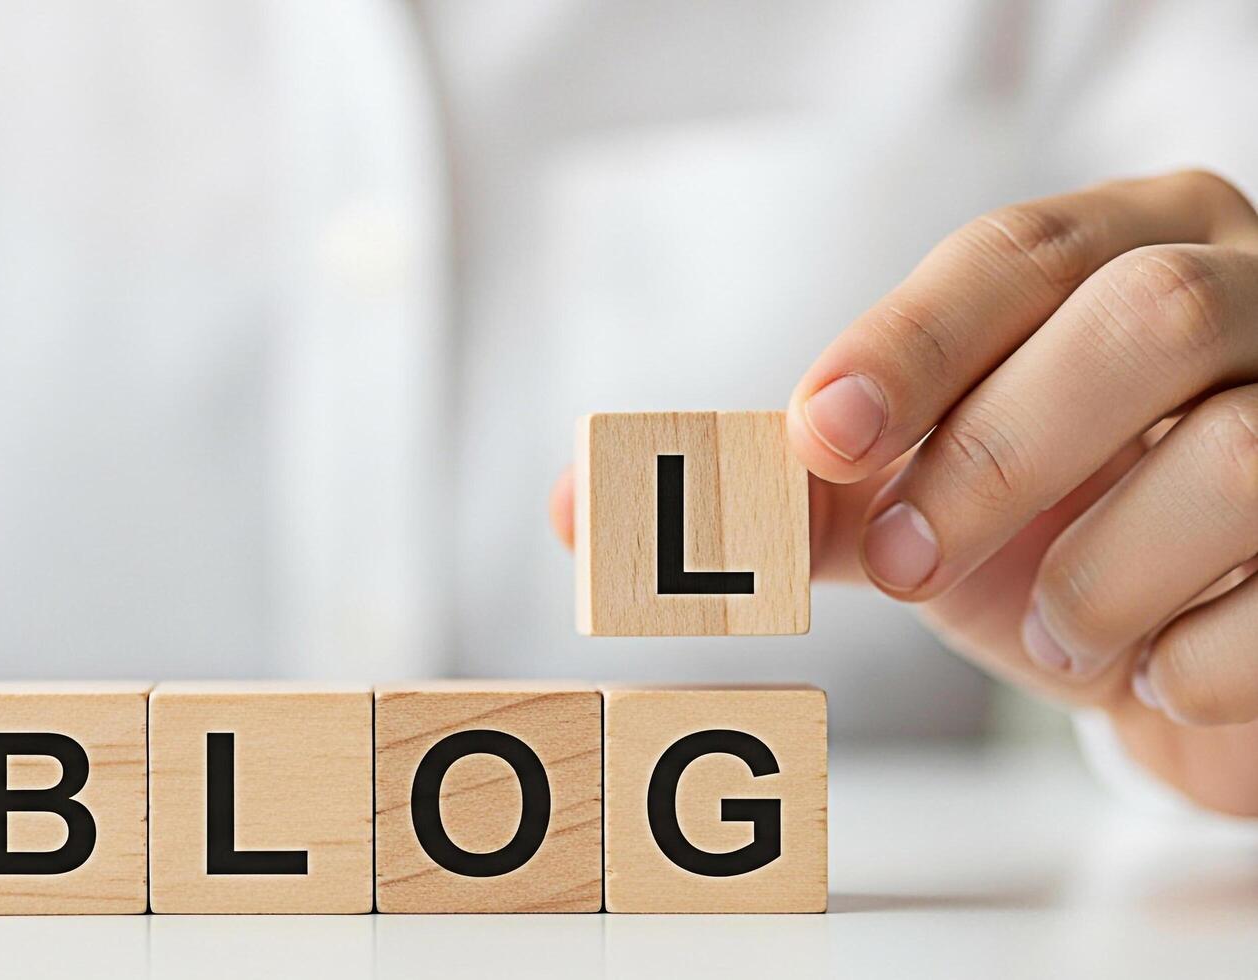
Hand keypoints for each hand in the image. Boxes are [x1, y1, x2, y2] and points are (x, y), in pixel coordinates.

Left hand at [552, 170, 1257, 814]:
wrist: (1185, 636)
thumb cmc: (1047, 526)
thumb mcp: (916, 494)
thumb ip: (782, 492)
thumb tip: (586, 508)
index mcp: (1127, 247)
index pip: (1015, 254)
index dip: (907, 341)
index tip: (816, 434)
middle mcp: (1251, 295)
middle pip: (1140, 320)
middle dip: (998, 453)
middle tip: (912, 561)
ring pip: (1236, 458)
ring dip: (1097, 578)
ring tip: (1059, 631)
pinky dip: (1188, 663)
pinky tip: (1158, 666)